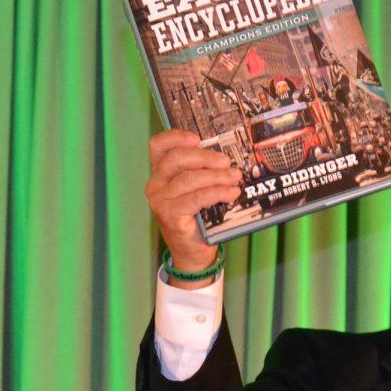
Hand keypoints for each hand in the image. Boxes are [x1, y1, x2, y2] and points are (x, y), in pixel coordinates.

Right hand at [144, 130, 239, 283]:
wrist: (192, 253)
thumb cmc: (195, 219)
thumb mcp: (195, 190)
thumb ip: (200, 172)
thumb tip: (222, 158)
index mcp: (159, 174)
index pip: (159, 146)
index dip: (176, 137)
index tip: (197, 139)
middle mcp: (155, 185)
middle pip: (178, 158)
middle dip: (206, 157)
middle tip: (227, 163)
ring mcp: (160, 201)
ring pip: (190, 178)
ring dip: (217, 176)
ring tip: (234, 179)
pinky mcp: (170, 215)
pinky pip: (197, 197)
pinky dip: (217, 192)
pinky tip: (230, 193)